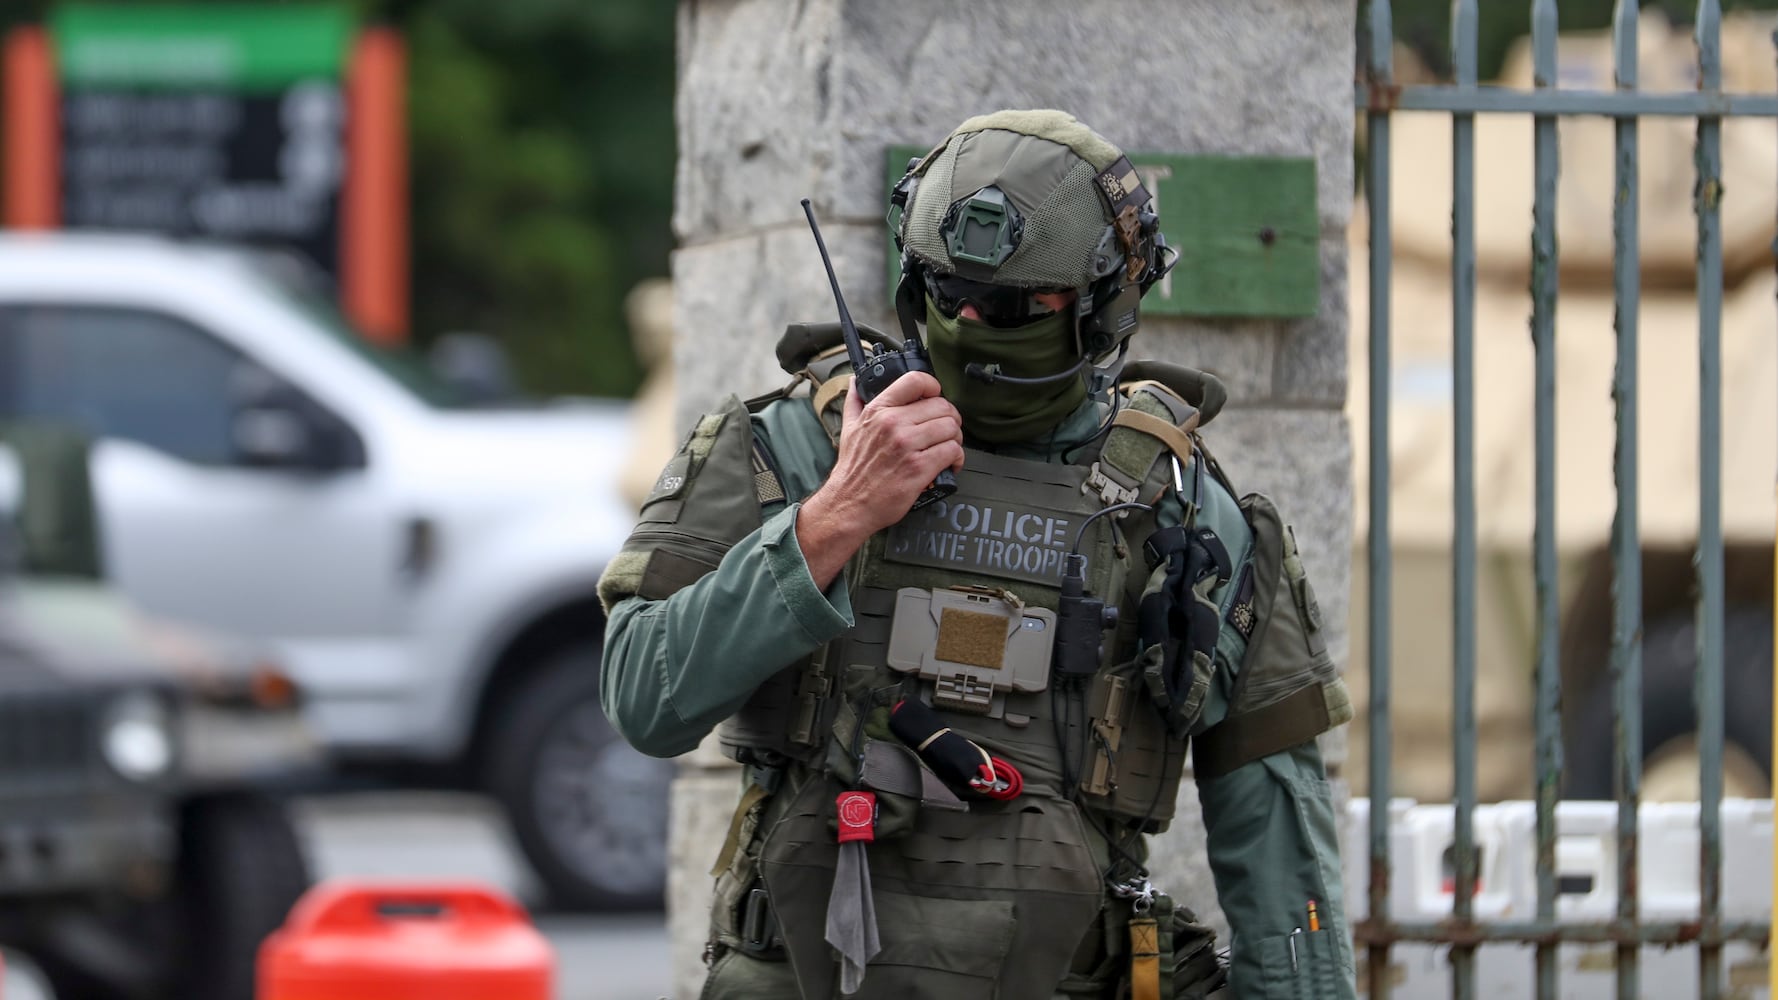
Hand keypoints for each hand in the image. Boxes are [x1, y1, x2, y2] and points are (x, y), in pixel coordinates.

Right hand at [797, 373, 962, 588]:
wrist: (849, 504)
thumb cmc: (852, 470)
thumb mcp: (849, 429)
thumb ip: (854, 402)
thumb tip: (856, 383)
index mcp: (878, 410)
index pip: (915, 381)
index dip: (934, 387)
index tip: (936, 398)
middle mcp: (893, 423)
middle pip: (942, 406)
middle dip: (950, 419)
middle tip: (946, 431)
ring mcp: (907, 445)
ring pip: (951, 428)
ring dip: (956, 439)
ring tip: (948, 448)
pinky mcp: (919, 468)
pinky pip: (952, 451)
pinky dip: (957, 458)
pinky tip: (949, 464)